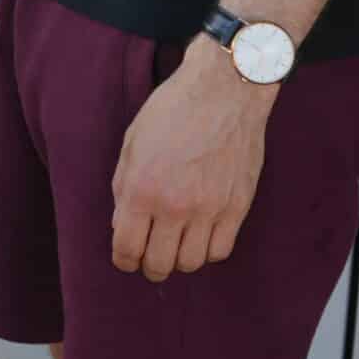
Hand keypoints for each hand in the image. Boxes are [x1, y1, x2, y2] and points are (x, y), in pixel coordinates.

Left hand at [109, 39, 273, 281]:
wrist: (224, 92)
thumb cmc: (172, 111)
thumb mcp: (133, 143)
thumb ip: (123, 188)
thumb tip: (121, 225)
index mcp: (142, 189)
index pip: (127, 248)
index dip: (123, 260)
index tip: (125, 259)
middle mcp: (175, 205)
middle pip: (160, 264)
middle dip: (149, 266)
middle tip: (148, 259)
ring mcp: (210, 209)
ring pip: (191, 263)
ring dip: (179, 260)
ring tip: (174, 246)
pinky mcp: (237, 208)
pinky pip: (221, 250)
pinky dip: (207, 251)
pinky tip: (200, 236)